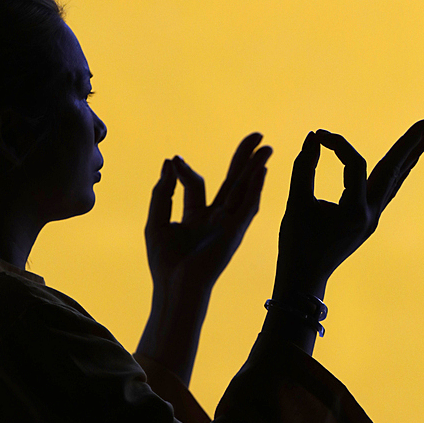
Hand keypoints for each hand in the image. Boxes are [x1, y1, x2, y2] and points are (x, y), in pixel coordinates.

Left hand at [145, 132, 272, 292]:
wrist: (175, 286)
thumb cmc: (165, 262)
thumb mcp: (157, 220)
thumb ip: (162, 192)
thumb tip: (168, 162)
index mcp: (196, 217)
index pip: (196, 184)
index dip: (184, 170)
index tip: (172, 161)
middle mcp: (216, 218)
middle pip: (232, 181)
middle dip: (243, 159)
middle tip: (256, 136)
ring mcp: (228, 224)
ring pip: (243, 190)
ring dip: (255, 168)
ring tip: (267, 148)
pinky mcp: (235, 232)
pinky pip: (248, 205)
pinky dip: (255, 187)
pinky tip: (261, 171)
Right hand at [274, 119, 423, 295]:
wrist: (304, 279)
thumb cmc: (296, 242)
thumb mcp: (296, 203)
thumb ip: (304, 168)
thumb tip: (313, 137)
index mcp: (354, 211)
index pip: (354, 164)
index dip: (337, 144)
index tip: (319, 135)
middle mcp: (371, 214)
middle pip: (394, 171)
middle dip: (411, 145)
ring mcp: (373, 218)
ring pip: (395, 180)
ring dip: (411, 156)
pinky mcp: (368, 221)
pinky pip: (387, 190)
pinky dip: (397, 172)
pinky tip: (404, 162)